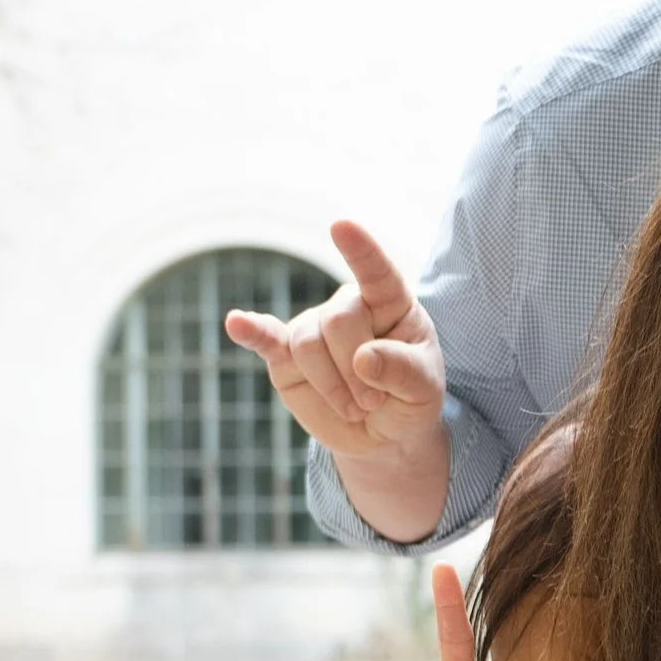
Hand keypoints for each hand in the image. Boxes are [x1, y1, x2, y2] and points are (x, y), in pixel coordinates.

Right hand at [225, 218, 446, 472]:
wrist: (381, 434)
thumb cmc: (409, 398)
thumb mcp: (424, 389)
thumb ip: (402, 370)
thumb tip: (363, 358)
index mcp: (389, 302)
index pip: (376, 271)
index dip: (360, 250)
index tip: (342, 226)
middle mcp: (347, 305)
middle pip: (338, 321)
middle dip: (356, 370)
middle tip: (374, 401)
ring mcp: (313, 328)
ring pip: (308, 344)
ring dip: (333, 384)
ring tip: (355, 408)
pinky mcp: (285, 356)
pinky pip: (266, 340)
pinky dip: (251, 331)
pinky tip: (236, 323)